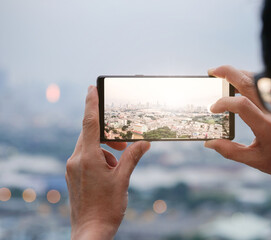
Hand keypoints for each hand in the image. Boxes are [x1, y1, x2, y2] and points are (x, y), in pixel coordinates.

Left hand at [65, 86, 150, 239]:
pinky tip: (110, 173)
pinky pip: (86, 157)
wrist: (90, 231)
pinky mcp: (73, 175)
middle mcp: (75, 160)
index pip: (89, 123)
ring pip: (89, 146)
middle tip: (124, 143)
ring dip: (105, 149)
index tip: (91, 88)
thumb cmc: (106, 208)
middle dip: (108, 134)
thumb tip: (144, 142)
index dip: (91, 104)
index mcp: (86, 158)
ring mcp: (72, 168)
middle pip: (90, 134)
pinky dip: (100, 158)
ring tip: (118, 165)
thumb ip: (132, 157)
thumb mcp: (122, 179)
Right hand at [205, 65, 270, 178]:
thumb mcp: (255, 161)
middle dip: (228, 73)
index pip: (242, 105)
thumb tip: (209, 143)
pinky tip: (244, 82)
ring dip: (240, 73)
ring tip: (225, 75)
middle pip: (250, 83)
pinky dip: (254, 78)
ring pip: (260, 78)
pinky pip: (269, 82)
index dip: (224, 103)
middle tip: (212, 71)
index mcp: (267, 127)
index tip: (213, 108)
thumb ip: (231, 151)